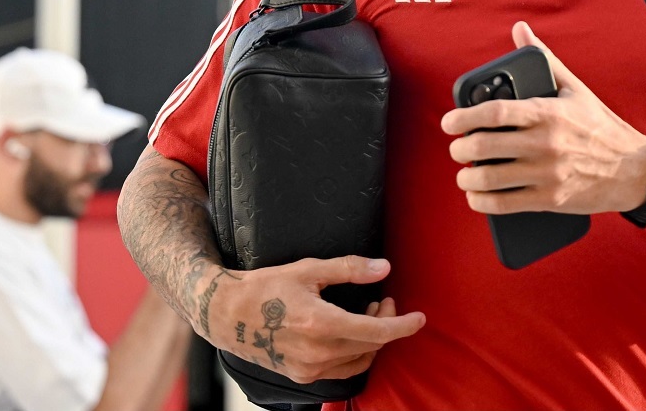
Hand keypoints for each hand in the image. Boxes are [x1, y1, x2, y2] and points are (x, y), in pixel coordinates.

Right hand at [196, 255, 424, 383]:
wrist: (226, 314)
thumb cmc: (265, 286)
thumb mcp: (309, 269)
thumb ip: (349, 269)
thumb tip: (384, 268)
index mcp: (321, 325)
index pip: (376, 332)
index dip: (402, 325)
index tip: (419, 318)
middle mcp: (317, 354)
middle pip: (370, 346)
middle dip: (386, 324)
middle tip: (384, 301)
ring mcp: (308, 370)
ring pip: (358, 362)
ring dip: (371, 341)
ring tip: (367, 314)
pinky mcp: (301, 377)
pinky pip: (341, 370)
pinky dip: (355, 353)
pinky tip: (350, 332)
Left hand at [440, 21, 645, 214]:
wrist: (634, 169)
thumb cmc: (600, 125)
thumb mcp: (574, 88)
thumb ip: (543, 58)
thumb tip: (520, 29)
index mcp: (548, 112)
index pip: (495, 112)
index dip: (464, 117)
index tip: (449, 122)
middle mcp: (545, 143)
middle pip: (485, 146)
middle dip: (460, 149)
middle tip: (456, 148)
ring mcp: (547, 174)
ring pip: (490, 178)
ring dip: (468, 177)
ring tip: (465, 173)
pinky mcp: (550, 200)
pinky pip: (505, 205)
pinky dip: (482, 202)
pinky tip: (476, 196)